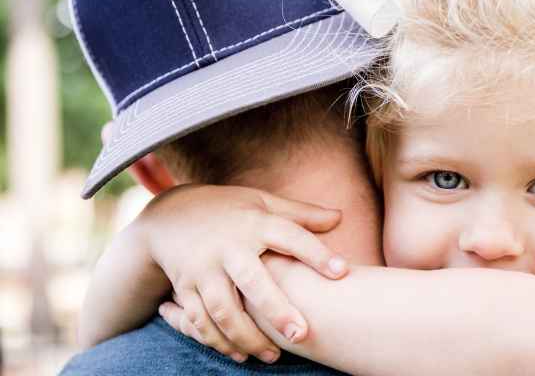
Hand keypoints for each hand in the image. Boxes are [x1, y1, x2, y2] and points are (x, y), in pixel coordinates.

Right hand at [138, 184, 347, 362]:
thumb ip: (299, 214)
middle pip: (253, 281)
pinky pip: (199, 320)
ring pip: (223, 310)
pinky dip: (217, 340)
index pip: (290, 236)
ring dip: (247, 336)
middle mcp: (228, 247)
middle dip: (276, 310)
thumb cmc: (229, 209)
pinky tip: (240, 354)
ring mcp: (203, 269)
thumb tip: (339, 217)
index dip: (316, 253)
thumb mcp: (262, 202)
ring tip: (273, 356)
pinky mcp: (184, 287)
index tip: (342, 271)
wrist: (169, 216)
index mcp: (254, 222)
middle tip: (302, 334)